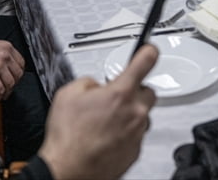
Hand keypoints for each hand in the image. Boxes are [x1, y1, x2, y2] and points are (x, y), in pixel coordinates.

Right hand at [0, 39, 25, 101]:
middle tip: (9, 88)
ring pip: (11, 83)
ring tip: (2, 95)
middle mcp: (5, 56)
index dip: (18, 73)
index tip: (15, 77)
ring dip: (7, 92)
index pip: (21, 62)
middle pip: (18, 74)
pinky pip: (0, 90)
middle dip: (14, 83)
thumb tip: (6, 64)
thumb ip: (1, 53)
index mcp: (6, 47)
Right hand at [39, 44, 158, 179]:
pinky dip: (125, 134)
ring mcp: (137, 134)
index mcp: (120, 93)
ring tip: (104, 123)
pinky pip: (136, 135)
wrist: (68, 170)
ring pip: (141, 116)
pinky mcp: (135, 152)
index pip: (145, 62)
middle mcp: (134, 113)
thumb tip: (96, 86)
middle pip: (148, 92)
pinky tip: (106, 137)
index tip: (150, 50)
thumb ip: (89, 82)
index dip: (148, 52)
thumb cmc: (67, 138)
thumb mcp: (68, 94)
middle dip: (133, 92)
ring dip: (128, 115)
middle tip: (114, 98)